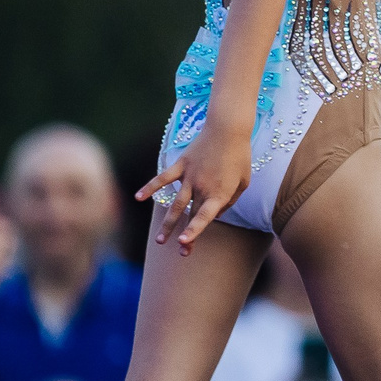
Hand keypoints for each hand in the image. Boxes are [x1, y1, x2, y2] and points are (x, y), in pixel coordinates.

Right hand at [138, 122, 252, 253]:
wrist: (228, 128)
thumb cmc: (239, 156)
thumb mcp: (243, 181)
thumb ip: (230, 200)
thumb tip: (215, 211)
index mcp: (219, 193)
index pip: (204, 216)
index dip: (194, 230)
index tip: (184, 242)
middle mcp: (202, 187)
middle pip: (189, 215)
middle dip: (185, 235)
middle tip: (181, 252)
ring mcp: (189, 177)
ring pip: (175, 204)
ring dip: (167, 223)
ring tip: (160, 241)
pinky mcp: (181, 165)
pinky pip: (163, 178)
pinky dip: (149, 187)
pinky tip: (137, 198)